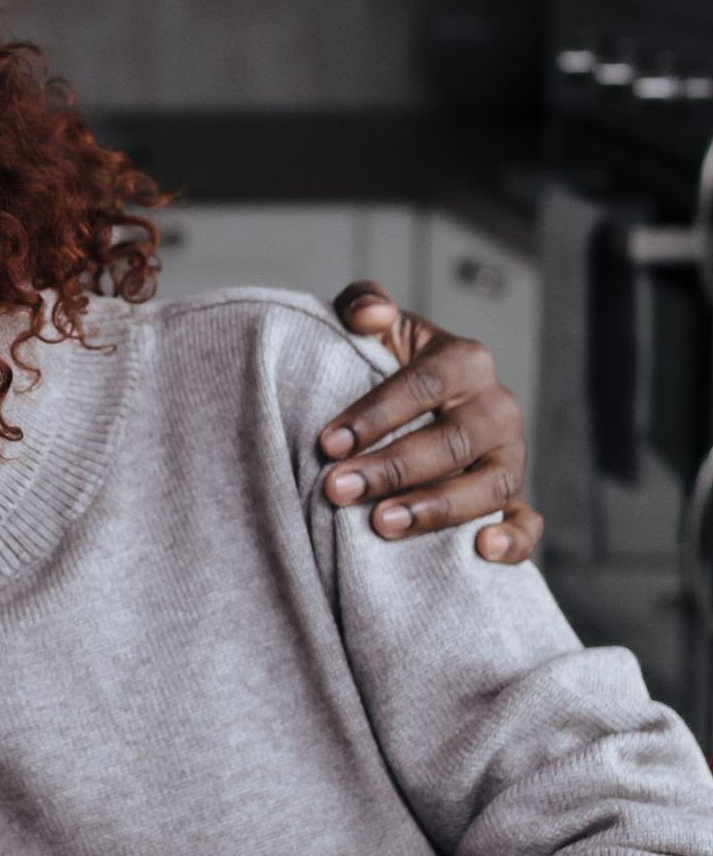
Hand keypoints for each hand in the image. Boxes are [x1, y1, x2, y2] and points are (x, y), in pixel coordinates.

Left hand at [322, 282, 540, 563]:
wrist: (403, 407)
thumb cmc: (380, 364)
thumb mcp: (372, 327)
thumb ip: (364, 304)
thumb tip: (371, 316)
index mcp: (464, 360)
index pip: (425, 385)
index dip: (377, 414)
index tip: (328, 442)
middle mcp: (495, 408)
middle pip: (452, 440)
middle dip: (392, 468)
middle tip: (338, 488)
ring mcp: (509, 456)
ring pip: (489, 484)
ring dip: (437, 508)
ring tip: (383, 524)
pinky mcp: (512, 498)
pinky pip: (527, 522)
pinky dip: (513, 538)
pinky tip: (480, 551)